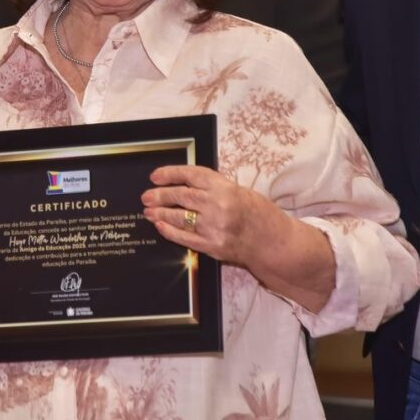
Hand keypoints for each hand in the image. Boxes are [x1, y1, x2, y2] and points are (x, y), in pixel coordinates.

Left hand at [141, 164, 272, 266]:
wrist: (273, 242)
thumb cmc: (259, 213)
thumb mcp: (238, 190)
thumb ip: (213, 188)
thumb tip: (184, 184)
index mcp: (225, 187)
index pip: (190, 175)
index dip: (170, 174)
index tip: (155, 176)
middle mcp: (217, 205)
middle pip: (180, 196)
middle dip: (160, 195)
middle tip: (146, 196)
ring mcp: (213, 227)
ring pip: (179, 217)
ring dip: (160, 213)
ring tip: (148, 211)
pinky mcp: (212, 246)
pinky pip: (184, 237)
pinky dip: (169, 231)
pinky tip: (160, 226)